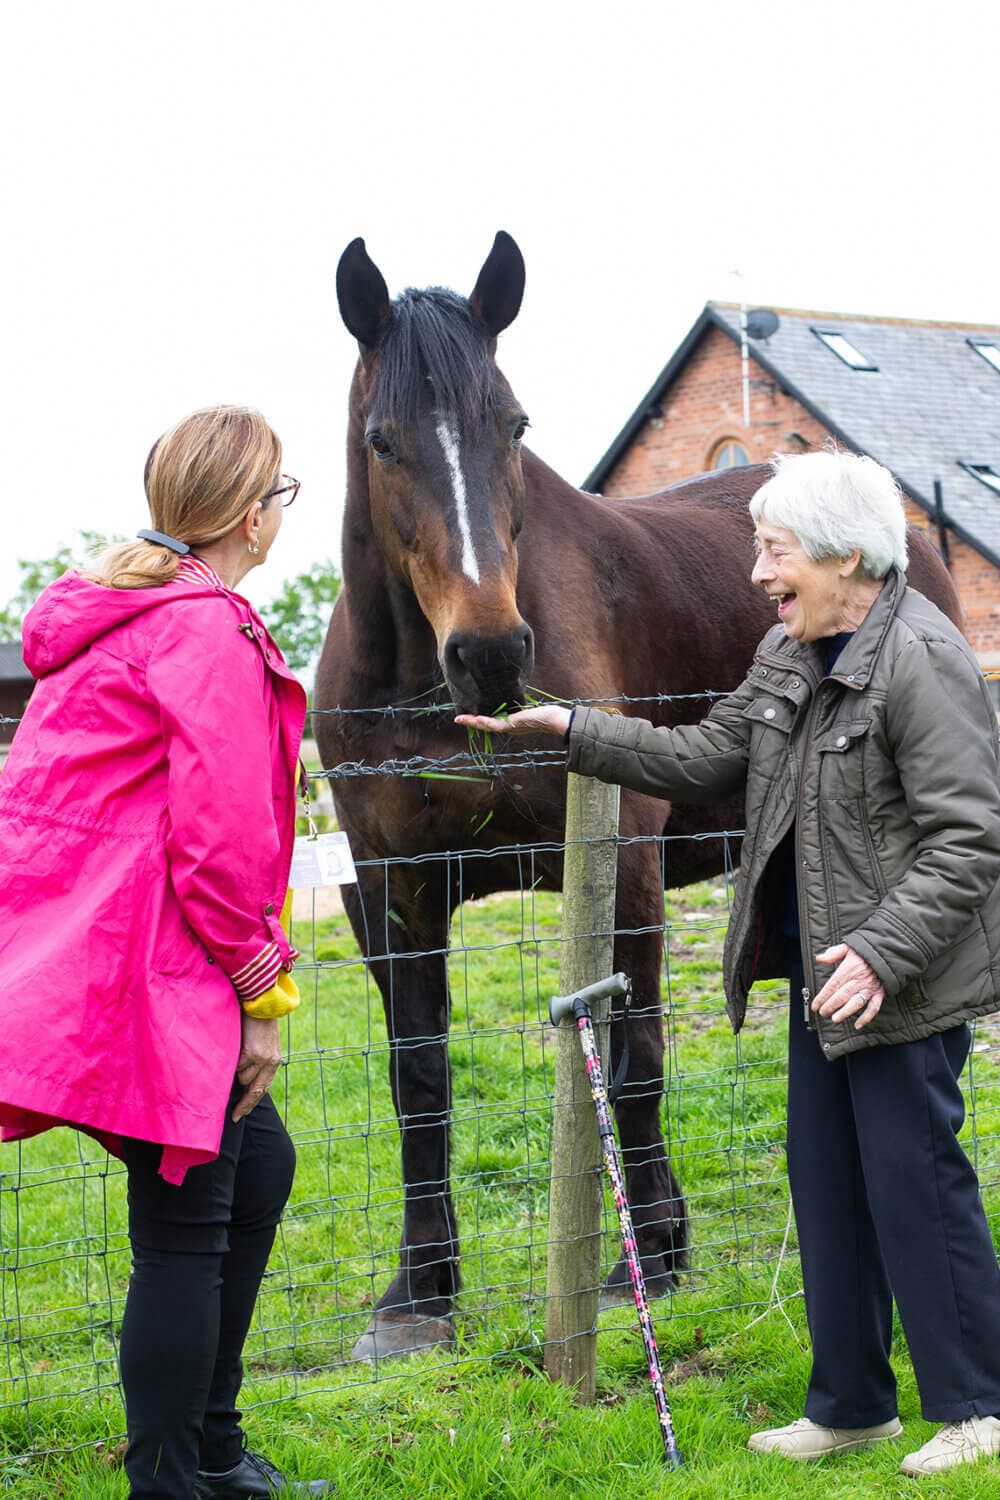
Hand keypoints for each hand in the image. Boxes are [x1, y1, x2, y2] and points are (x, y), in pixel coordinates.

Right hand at [232, 1015, 280, 1120]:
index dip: (251, 1104)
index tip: (239, 1116)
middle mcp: (270, 1062)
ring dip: (236, 1069)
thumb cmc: (258, 1022)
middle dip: (243, 1103)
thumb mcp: (263, 1043)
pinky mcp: (250, 1053)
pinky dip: (232, 1060)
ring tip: (236, 1054)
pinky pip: (236, 1066)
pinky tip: (234, 1048)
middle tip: (234, 1115)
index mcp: (274, 1061)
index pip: (263, 1089)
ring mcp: (261, 1058)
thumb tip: (242, 1080)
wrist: (260, 1002)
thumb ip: (256, 1060)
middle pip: (254, 1089)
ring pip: (241, 1077)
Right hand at [455, 705, 570, 736]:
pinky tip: (475, 719)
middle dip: (471, 722)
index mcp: (510, 723)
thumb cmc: (544, 713)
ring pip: (486, 726)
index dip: (480, 718)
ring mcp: (509, 728)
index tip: (470, 715)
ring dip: (473, 722)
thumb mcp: (528, 707)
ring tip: (460, 719)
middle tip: (458, 719)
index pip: (492, 721)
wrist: (553, 720)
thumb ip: (520, 705)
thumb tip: (520, 699)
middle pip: (486, 725)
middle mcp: (508, 727)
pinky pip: (494, 725)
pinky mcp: (511, 726)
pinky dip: (484, 722)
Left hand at [811, 943, 884, 1029]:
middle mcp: (859, 979)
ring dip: (845, 1012)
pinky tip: (858, 1025)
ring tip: (835, 1019)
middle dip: (830, 1005)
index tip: (815, 1005)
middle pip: (842, 995)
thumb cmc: (866, 950)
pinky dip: (866, 1017)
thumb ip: (833, 953)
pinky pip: (873, 1008)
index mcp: (849, 968)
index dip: (822, 996)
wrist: (888, 952)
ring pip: (856, 1003)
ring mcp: (869, 988)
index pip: (832, 985)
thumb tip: (819, 958)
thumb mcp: (848, 947)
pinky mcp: (879, 993)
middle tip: (822, 1012)